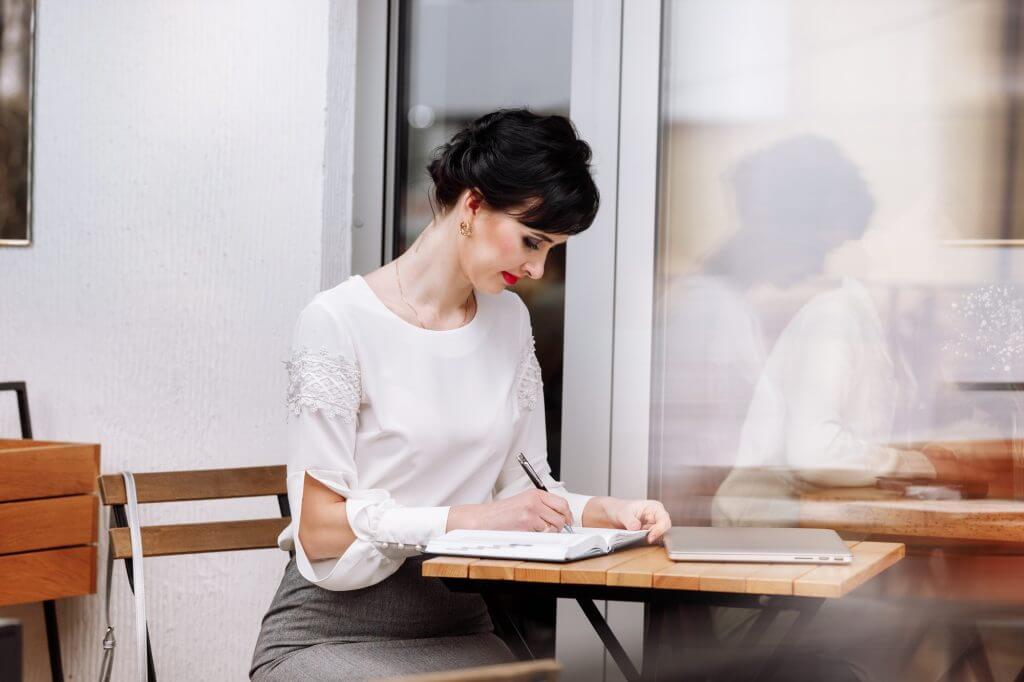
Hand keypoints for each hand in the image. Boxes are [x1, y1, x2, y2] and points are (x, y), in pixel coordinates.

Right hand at [447, 489, 572, 532]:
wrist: (484, 518)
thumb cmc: (502, 513)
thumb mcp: (524, 502)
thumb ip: (541, 505)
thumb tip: (560, 515)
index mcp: (535, 493)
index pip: (562, 503)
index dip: (567, 514)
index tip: (568, 521)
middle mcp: (535, 501)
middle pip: (561, 516)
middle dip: (560, 525)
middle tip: (553, 528)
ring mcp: (531, 512)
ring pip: (554, 527)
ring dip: (548, 532)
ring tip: (534, 530)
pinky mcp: (527, 524)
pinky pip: (543, 534)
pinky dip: (539, 536)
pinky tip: (527, 532)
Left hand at [607, 498, 671, 543]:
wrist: (613, 514)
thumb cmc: (620, 509)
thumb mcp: (623, 513)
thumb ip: (630, 520)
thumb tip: (637, 527)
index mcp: (654, 508)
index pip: (663, 519)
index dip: (659, 529)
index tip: (650, 537)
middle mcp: (657, 517)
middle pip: (664, 529)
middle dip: (656, 535)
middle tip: (645, 540)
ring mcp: (653, 526)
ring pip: (659, 536)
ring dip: (650, 539)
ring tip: (638, 538)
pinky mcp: (649, 534)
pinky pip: (651, 540)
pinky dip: (646, 541)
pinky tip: (638, 540)